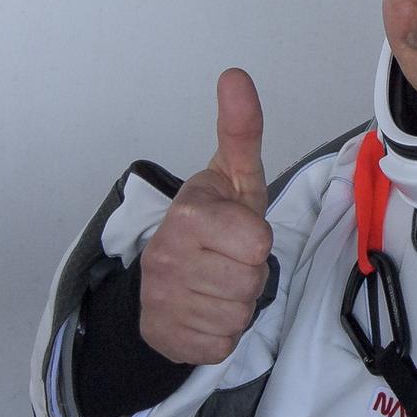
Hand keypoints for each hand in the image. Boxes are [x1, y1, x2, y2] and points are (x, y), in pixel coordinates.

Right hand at [138, 68, 273, 363]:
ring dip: (237, 302)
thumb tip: (235, 74)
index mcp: (188, 217)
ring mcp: (166, 302)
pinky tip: (203, 311)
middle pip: (253, 280)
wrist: (158, 281)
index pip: (259, 243)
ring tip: (215, 284)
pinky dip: (221, 331)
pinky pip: (225, 342)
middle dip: (249, 273)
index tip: (234, 232)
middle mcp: (169, 258)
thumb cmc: (208, 224)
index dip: (255, 240)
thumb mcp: (230, 176)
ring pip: (241, 313)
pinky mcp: (171, 339)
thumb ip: (240, 130)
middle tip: (226, 260)